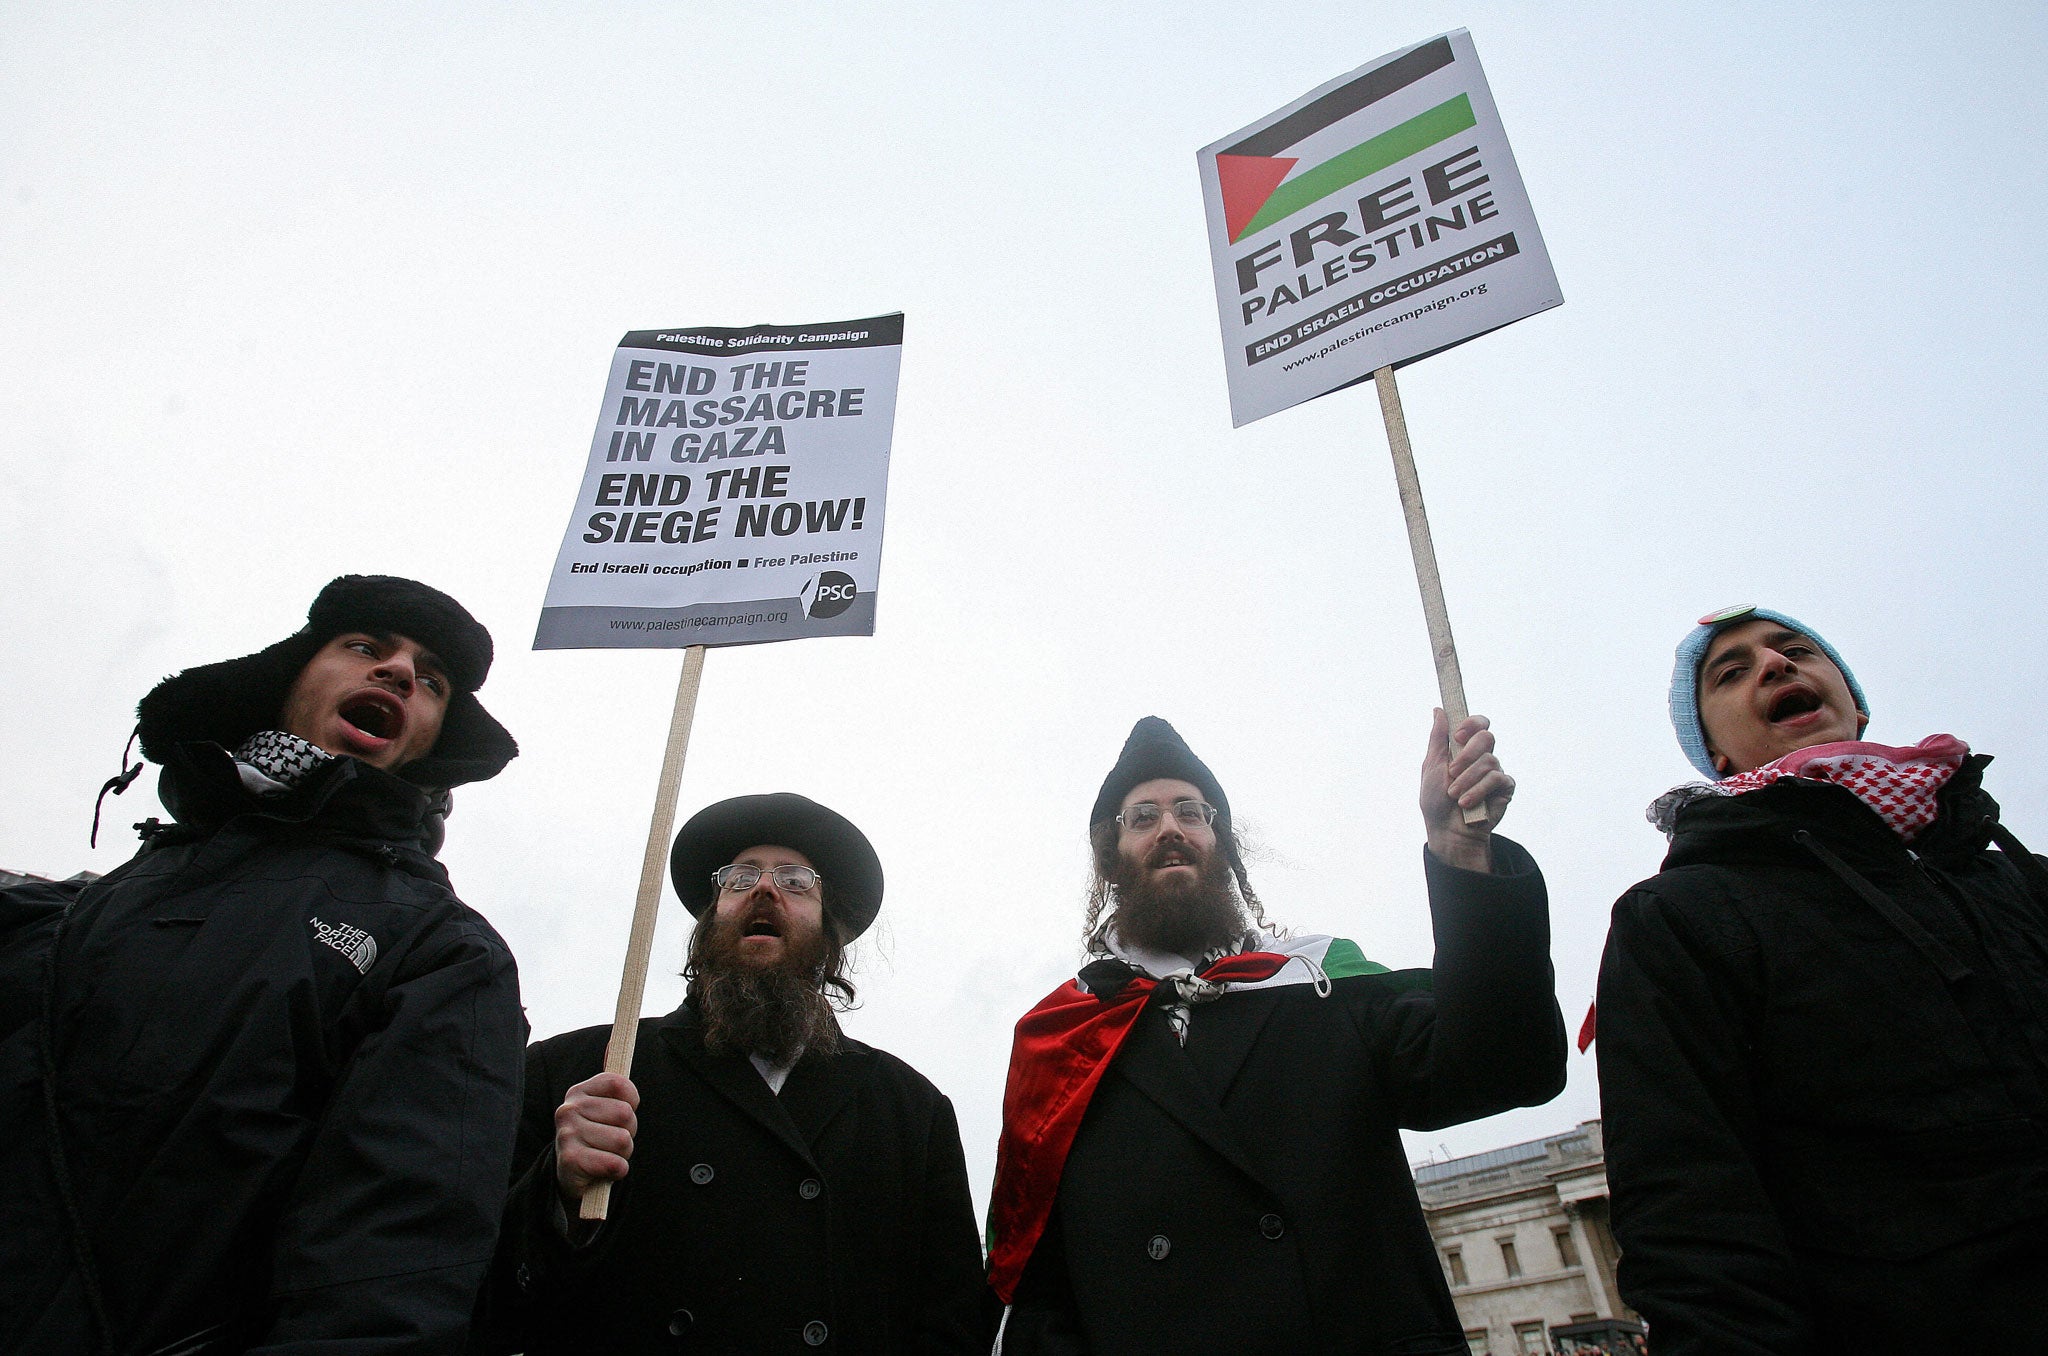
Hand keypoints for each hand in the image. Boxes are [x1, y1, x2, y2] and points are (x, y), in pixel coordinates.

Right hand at [554, 1072, 639, 1204]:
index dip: (631, 1101)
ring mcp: (567, 1134)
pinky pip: (615, 1164)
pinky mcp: (570, 1160)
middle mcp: (569, 1108)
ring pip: (623, 1141)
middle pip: (626, 1114)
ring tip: (606, 1155)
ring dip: (623, 1154)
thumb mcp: (601, 1106)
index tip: (621, 1114)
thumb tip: (613, 1042)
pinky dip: (617, 1171)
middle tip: (611, 1140)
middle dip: (629, 1132)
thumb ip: (610, 1080)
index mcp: (579, 1091)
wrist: (570, 1175)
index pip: (621, 1083)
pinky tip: (604, 1170)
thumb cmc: (594, 1136)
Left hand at [1421, 709, 1512, 870]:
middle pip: (1487, 737)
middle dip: (1468, 753)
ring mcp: (1494, 772)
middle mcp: (1482, 757)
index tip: (1458, 735)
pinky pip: (1497, 779)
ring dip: (1467, 779)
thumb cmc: (1436, 800)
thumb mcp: (1431, 766)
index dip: (1472, 724)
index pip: (1478, 724)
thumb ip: (1438, 738)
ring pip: (1489, 760)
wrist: (1447, 831)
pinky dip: (1478, 790)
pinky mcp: (1505, 788)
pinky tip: (1467, 803)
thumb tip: (1439, 710)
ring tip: (1455, 795)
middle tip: (1452, 770)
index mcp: (1464, 748)